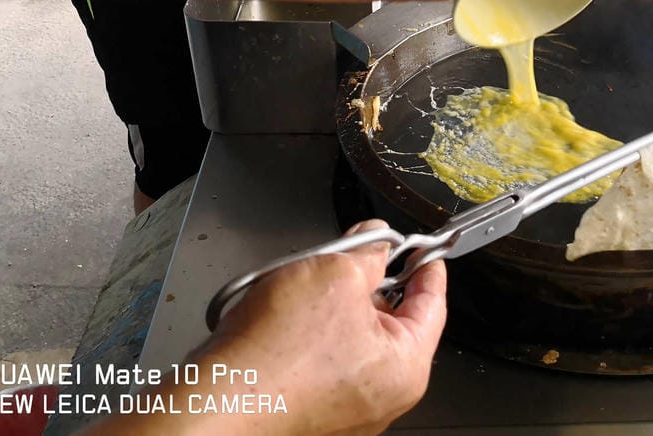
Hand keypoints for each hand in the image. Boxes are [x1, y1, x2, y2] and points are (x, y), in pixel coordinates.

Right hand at [194, 220, 445, 433]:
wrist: (219, 399)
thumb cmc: (276, 352)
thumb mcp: (336, 272)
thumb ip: (368, 251)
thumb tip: (377, 242)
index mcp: (405, 368)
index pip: (433, 306)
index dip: (427, 267)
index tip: (425, 250)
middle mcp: (381, 398)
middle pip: (389, 321)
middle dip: (368, 284)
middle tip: (350, 255)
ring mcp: (346, 409)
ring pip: (352, 339)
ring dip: (333, 307)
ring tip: (301, 290)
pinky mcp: (311, 410)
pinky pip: (322, 360)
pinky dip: (310, 334)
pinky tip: (285, 319)